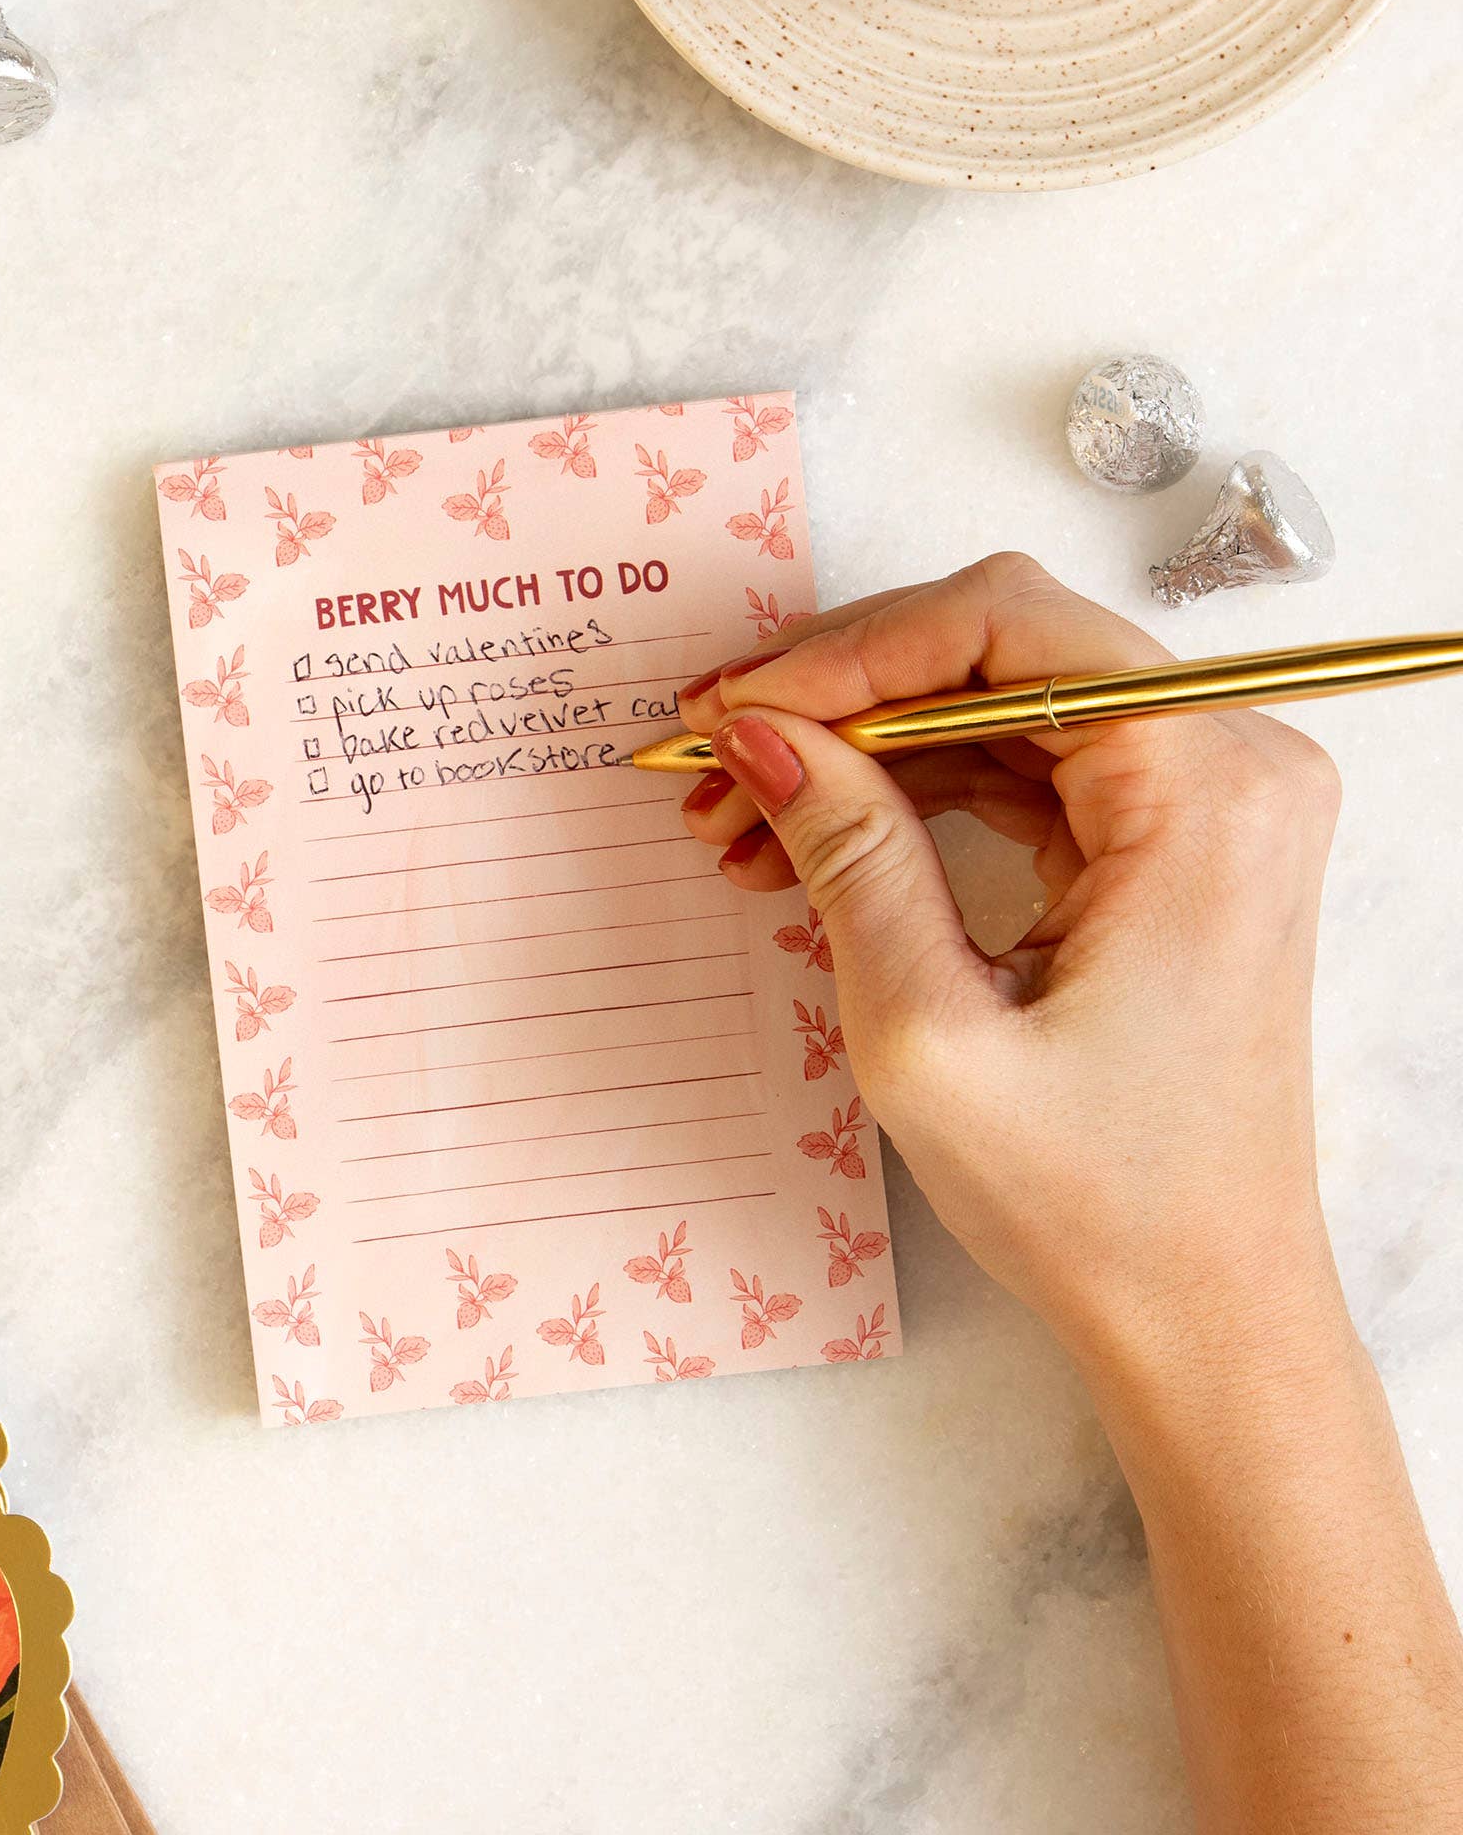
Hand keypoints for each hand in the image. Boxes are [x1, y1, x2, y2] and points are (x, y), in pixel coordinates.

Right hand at [676, 552, 1343, 1361]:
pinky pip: (1018, 772)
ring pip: (993, 709)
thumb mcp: (929, 1030)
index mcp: (1206, 791)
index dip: (850, 650)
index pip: (1009, 627)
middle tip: (713, 755)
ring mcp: (1203, 803)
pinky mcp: (1167, 845)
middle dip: (841, 699)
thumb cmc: (1093, 1200)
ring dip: (860, 752)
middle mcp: (1228, 766)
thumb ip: (848, 855)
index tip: (733, 707)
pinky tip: (810, 844)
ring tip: (739, 823)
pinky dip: (909, 797)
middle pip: (1000, 652)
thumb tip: (759, 733)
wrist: (1200, 1314)